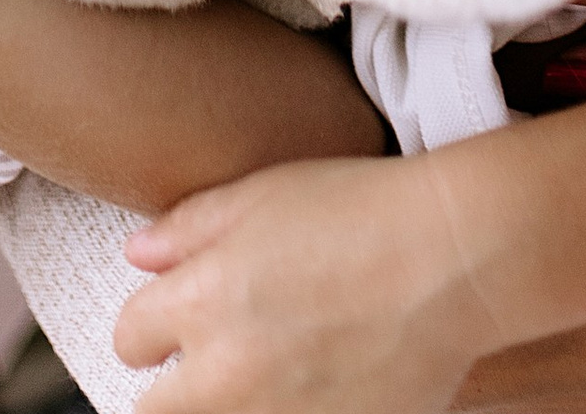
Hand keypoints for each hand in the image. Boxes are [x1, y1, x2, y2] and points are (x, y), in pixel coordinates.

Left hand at [118, 155, 491, 413]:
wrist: (456, 260)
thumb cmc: (364, 211)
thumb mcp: (264, 193)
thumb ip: (189, 227)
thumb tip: (141, 254)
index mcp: (200, 304)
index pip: (129, 338)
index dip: (152, 320)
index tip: (176, 310)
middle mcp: (225, 376)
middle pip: (154, 408)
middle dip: (175, 379)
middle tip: (219, 347)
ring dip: (226, 399)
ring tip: (272, 360)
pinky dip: (283, 409)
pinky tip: (312, 379)